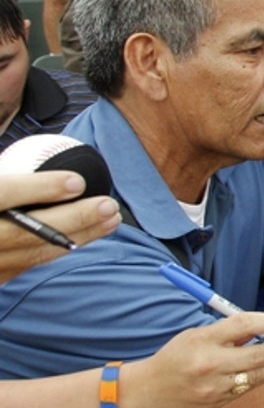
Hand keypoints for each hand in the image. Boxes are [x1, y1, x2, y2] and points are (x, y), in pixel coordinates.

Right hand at [0, 172, 119, 282]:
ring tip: (109, 221)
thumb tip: (31, 140)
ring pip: (32, 255)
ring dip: (76, 238)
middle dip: (73, 219)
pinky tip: (80, 239)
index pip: (3, 194)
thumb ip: (4, 166)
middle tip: (109, 206)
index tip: (78, 182)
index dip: (40, 188)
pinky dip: (57, 251)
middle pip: (25, 232)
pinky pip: (25, 267)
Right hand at [122, 313, 263, 407]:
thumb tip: (261, 328)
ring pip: (257, 376)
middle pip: (258, 354)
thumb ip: (227, 332)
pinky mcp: (217, 403)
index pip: (243, 325)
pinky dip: (257, 379)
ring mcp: (214, 387)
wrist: (148, 391)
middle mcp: (210, 364)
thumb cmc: (174, 358)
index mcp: (203, 340)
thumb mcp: (196, 336)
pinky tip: (259, 372)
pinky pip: (246, 390)